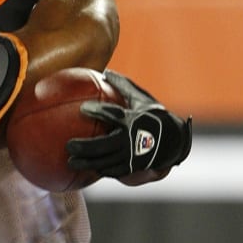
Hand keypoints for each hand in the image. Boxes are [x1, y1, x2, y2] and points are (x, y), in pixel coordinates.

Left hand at [66, 71, 191, 180]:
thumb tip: (105, 72)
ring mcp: (132, 156)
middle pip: (104, 145)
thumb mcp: (141, 99)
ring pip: (106, 162)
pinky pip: (112, 171)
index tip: (83, 109)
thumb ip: (123, 87)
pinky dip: (98, 170)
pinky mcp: (133, 167)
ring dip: (87, 163)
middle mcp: (132, 139)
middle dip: (85, 147)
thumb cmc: (153, 116)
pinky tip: (84, 168)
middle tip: (69, 145)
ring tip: (70, 162)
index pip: (113, 114)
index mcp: (133, 120)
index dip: (98, 111)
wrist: (174, 141)